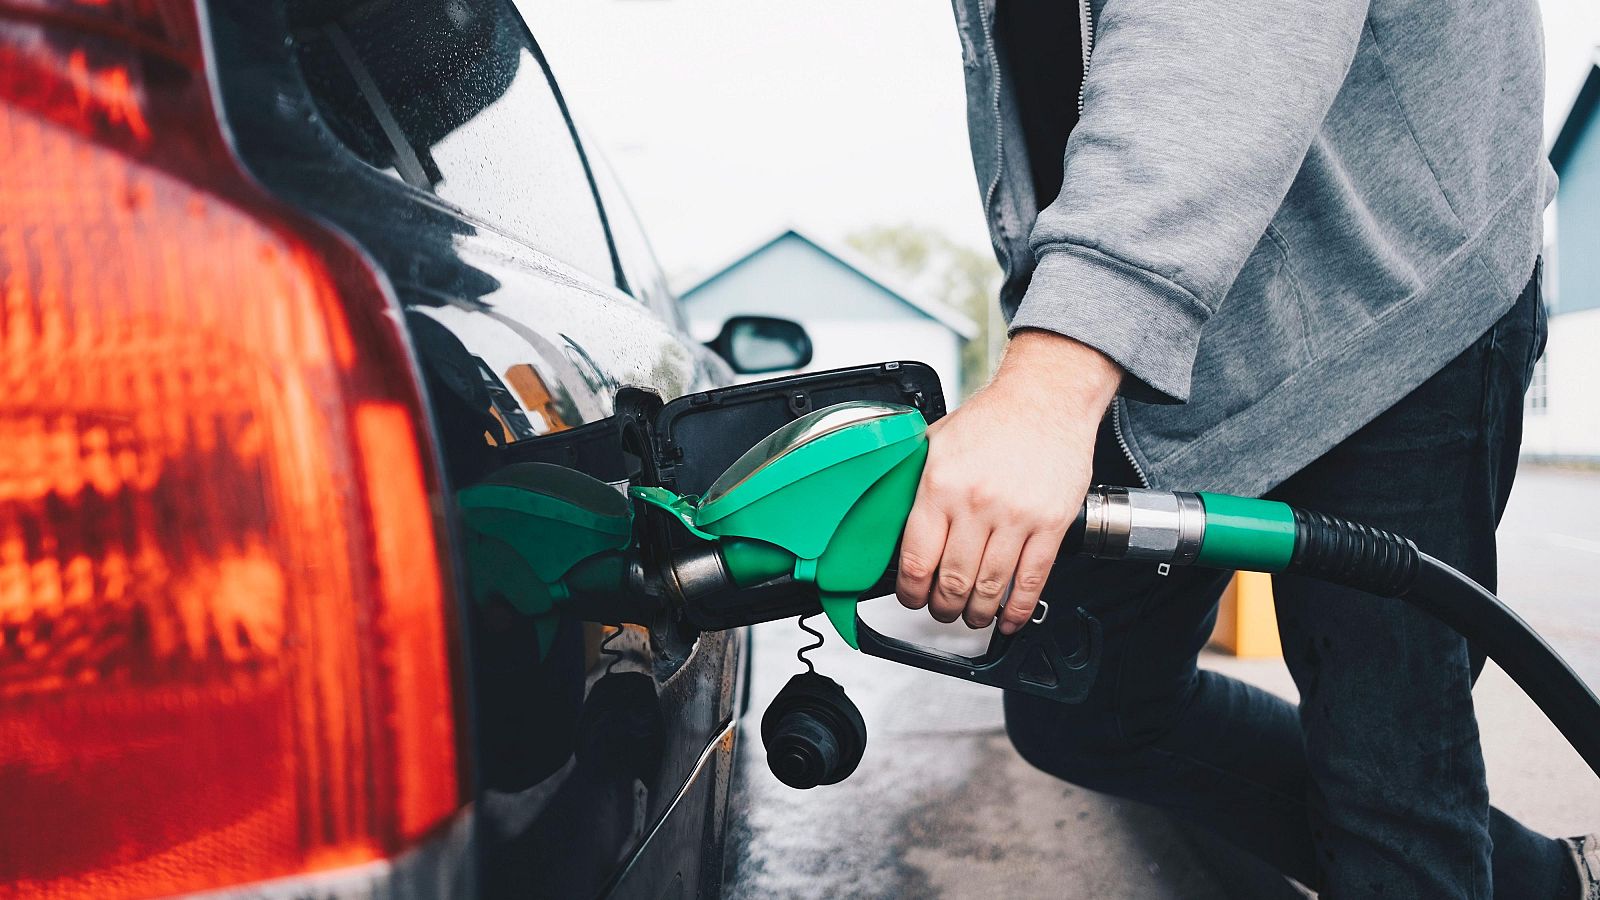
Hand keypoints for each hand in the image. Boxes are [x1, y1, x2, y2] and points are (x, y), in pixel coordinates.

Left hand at [895, 331, 1120, 632]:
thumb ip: (914, 481)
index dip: (910, 591)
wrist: (1046, 398)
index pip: (916, 559)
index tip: (911, 597)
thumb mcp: (936, 442)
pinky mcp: (1051, 524)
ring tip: (971, 615)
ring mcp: (1016, 517)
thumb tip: (890, 516)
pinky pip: (1032, 580)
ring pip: (990, 588)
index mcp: (940, 485)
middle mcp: (975, 504)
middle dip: (942, 608)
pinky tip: (1009, 619)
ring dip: (976, 613)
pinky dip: (1018, 609)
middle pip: (952, 582)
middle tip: (941, 610)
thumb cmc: (993, 419)